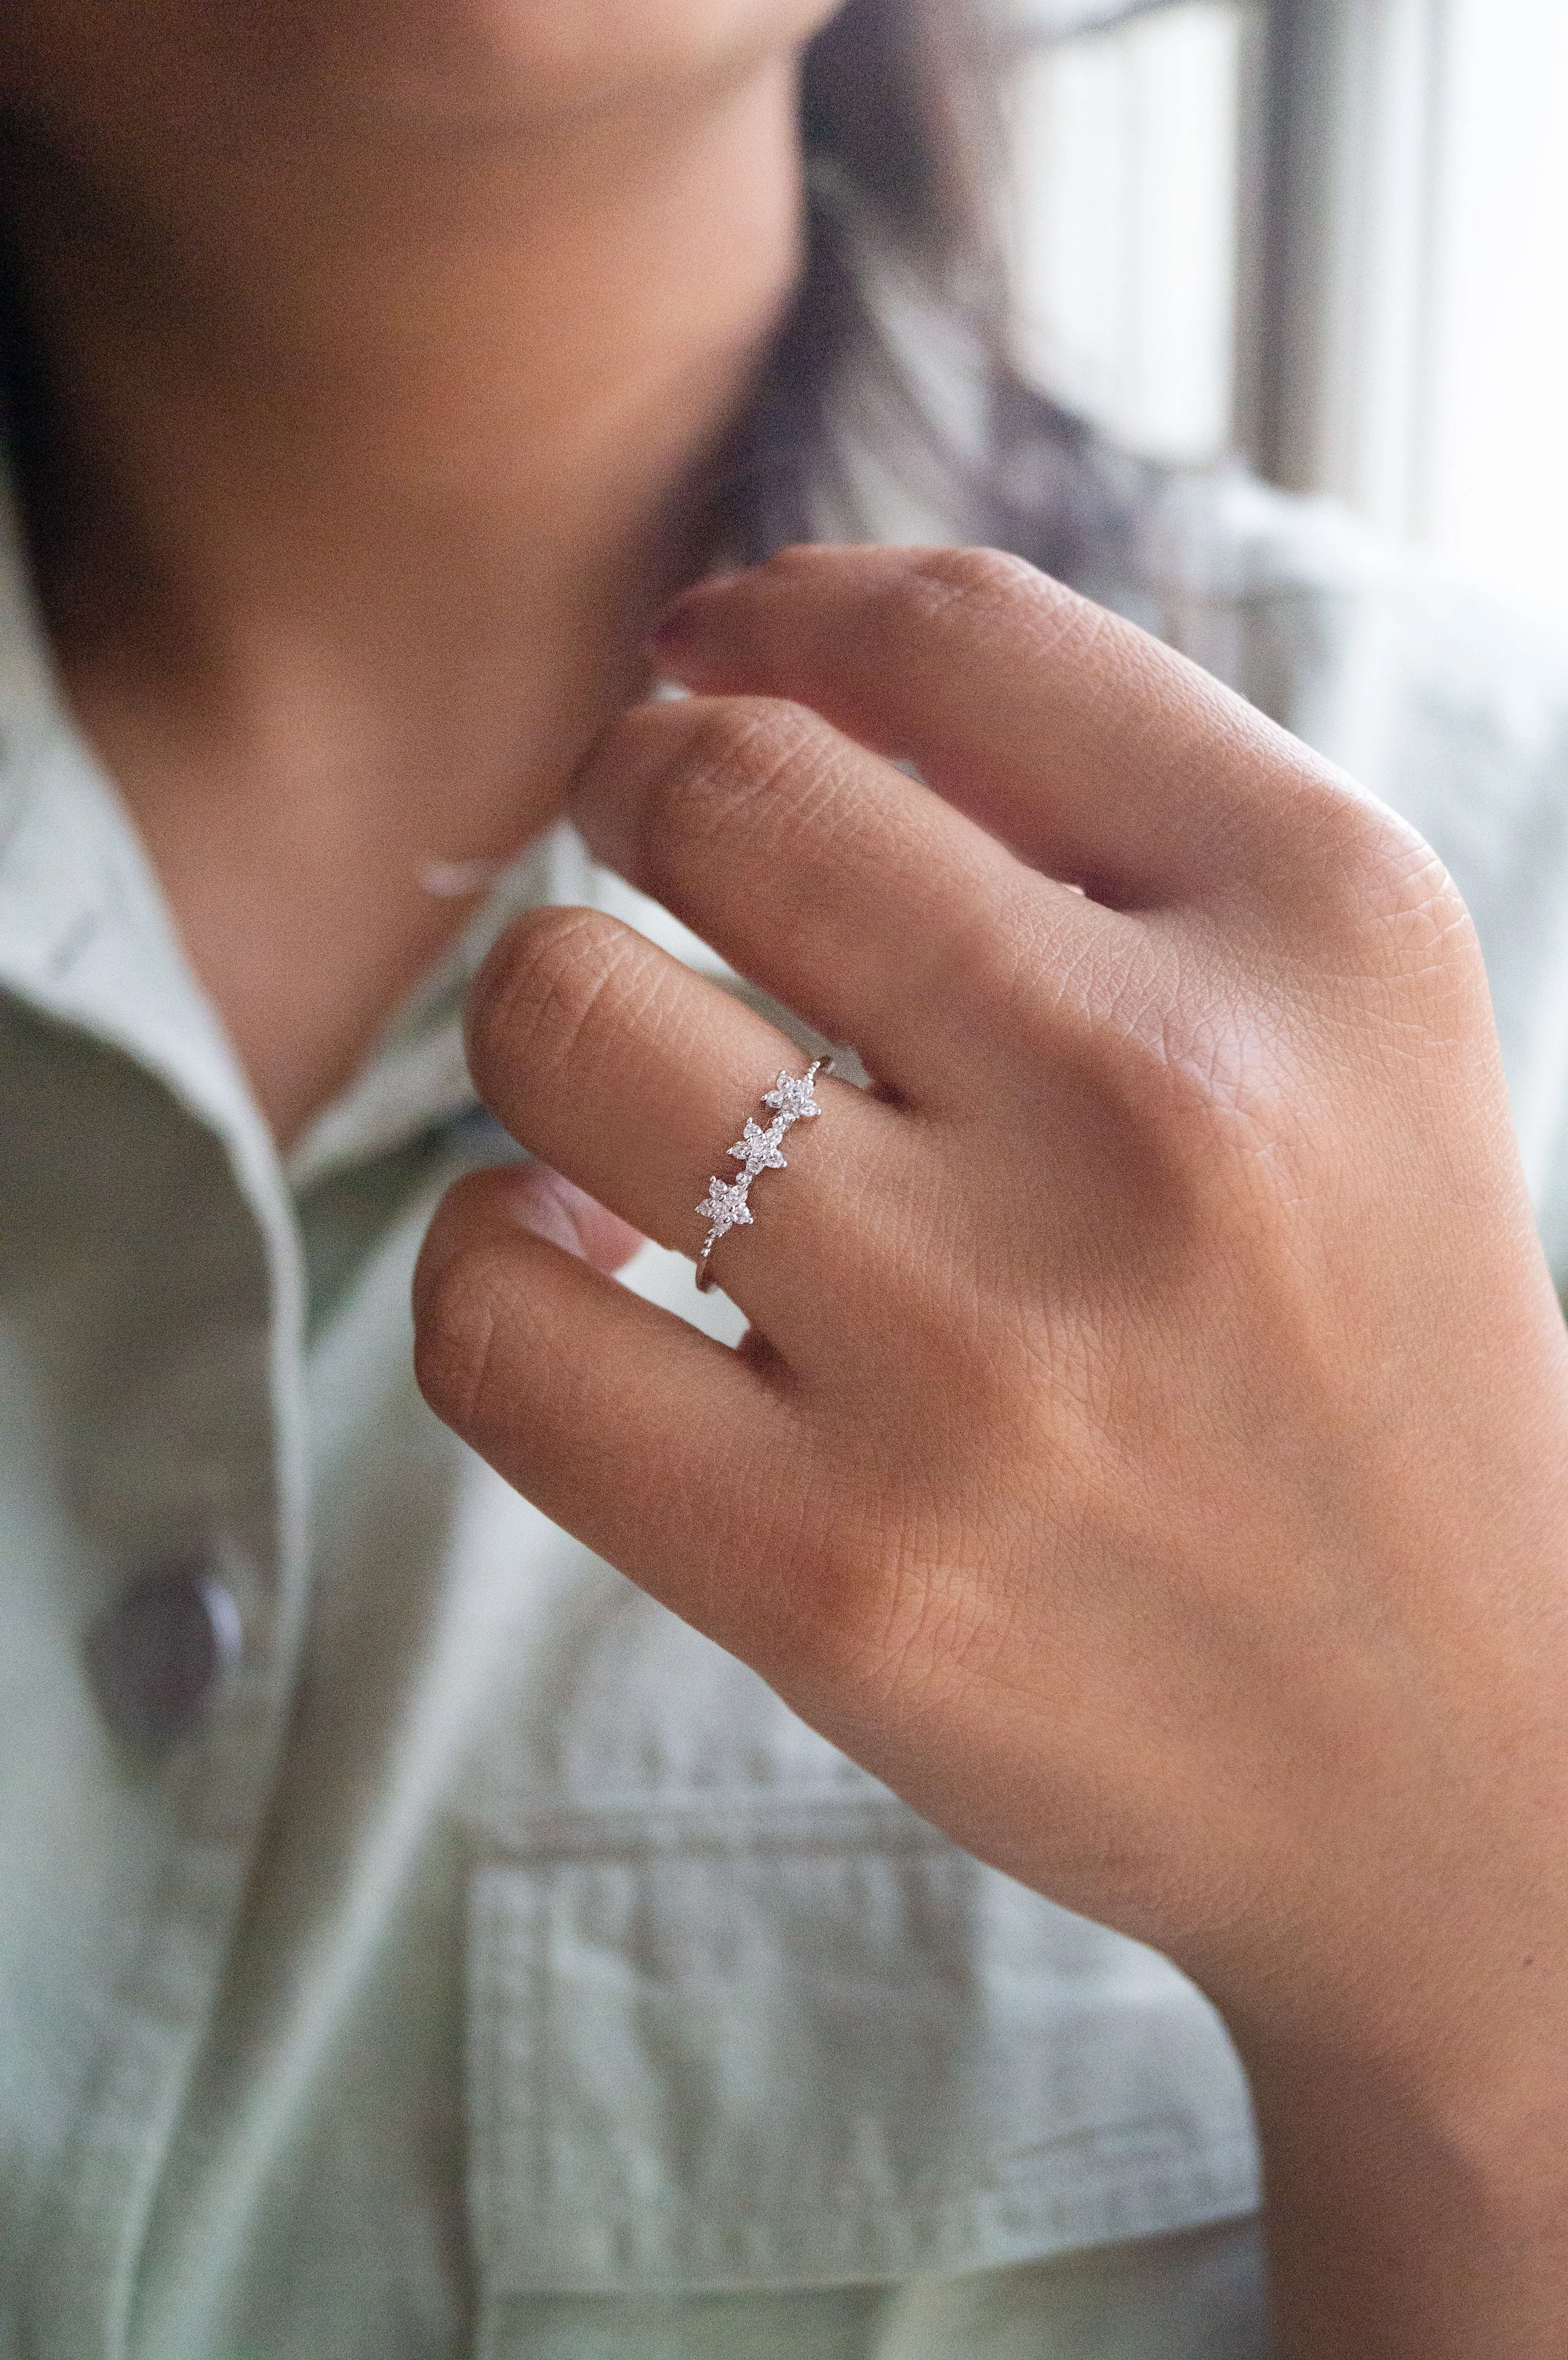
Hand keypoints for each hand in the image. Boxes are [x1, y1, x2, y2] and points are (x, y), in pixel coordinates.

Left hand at [414, 547, 1567, 2353]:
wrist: (1456, 1763)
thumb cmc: (1363, 1356)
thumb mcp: (1345, 1034)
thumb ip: (1101, 822)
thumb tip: (744, 666)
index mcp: (1325, 928)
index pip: (951, 633)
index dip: (769, 615)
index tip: (704, 664)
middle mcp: (1163, 1102)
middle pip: (713, 789)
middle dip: (627, 797)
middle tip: (654, 890)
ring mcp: (989, 1349)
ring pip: (560, 1014)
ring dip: (546, 1026)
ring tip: (627, 1114)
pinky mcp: (839, 1571)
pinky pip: (493, 1314)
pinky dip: (486, 1259)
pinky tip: (584, 1268)